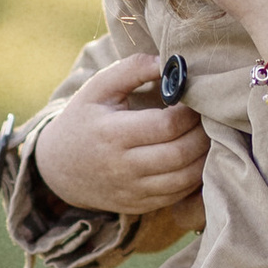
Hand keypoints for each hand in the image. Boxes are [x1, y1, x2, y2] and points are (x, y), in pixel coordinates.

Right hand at [31, 56, 209, 217]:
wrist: (58, 167)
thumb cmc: (84, 119)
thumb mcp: (99, 88)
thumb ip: (133, 69)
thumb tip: (169, 61)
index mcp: (113, 133)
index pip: (167, 125)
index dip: (190, 112)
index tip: (195, 100)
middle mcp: (123, 166)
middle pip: (181, 153)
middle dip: (203, 134)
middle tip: (209, 118)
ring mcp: (132, 190)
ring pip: (185, 178)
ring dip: (204, 156)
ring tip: (206, 136)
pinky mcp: (139, 205)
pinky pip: (178, 195)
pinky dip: (195, 177)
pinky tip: (195, 158)